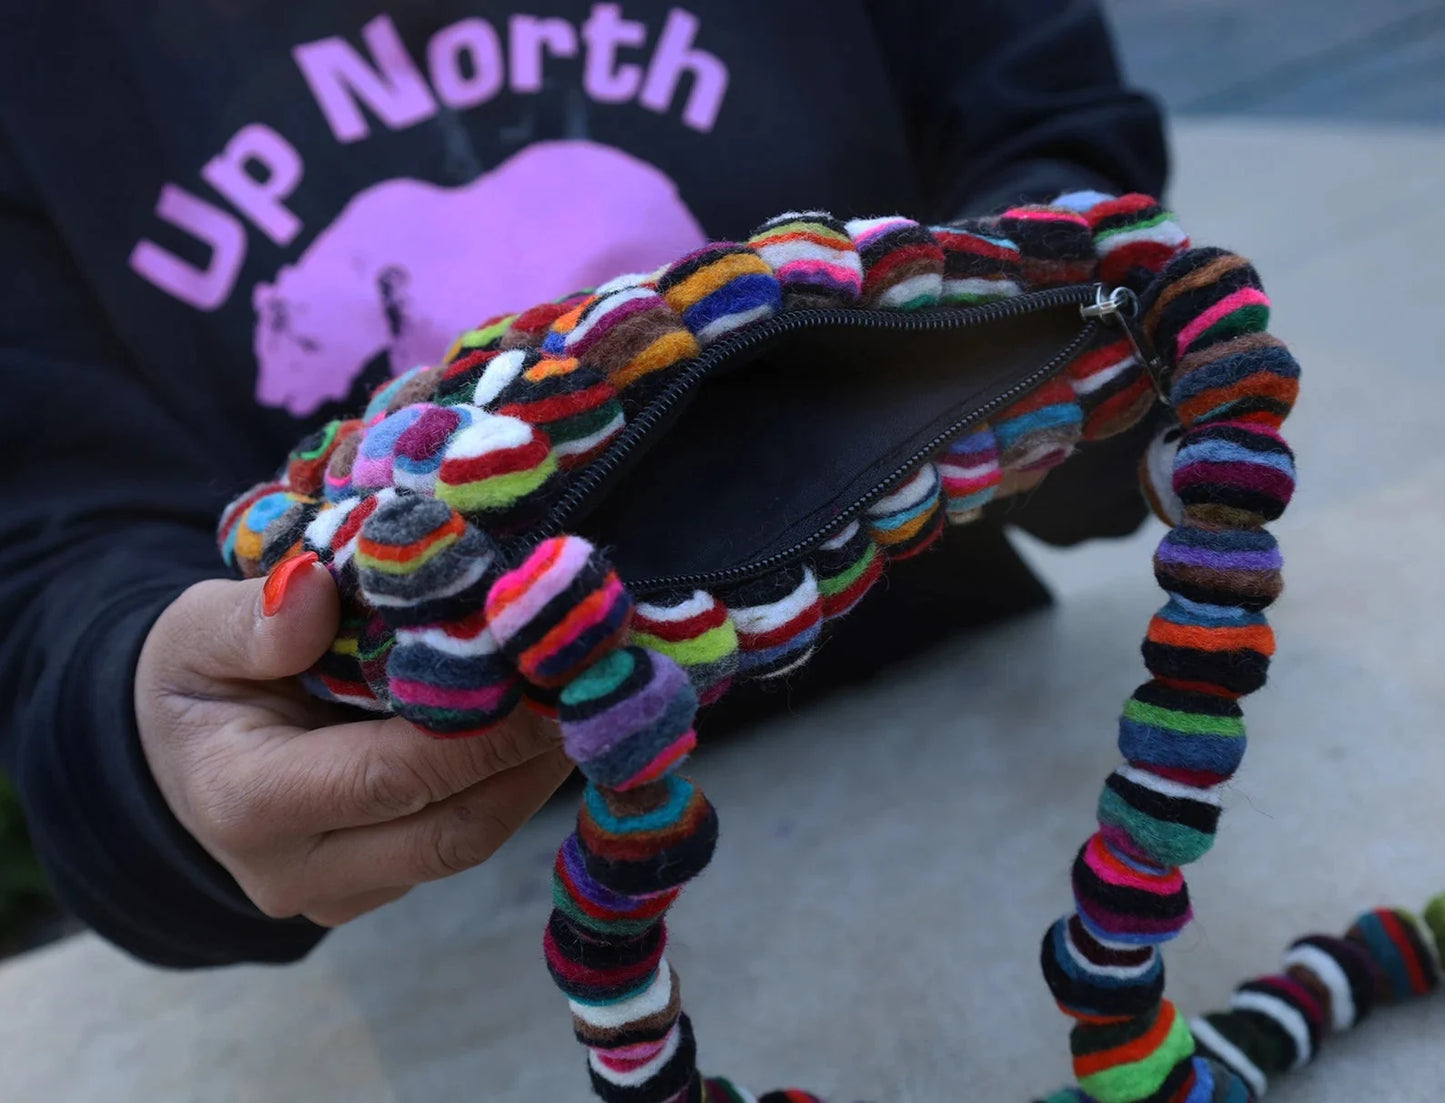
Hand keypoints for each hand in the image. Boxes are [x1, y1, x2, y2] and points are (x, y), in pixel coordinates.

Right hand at [135, 554, 572, 927]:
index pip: (392, 776)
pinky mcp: (380, 888)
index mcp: (246, 802)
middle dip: (533, 757)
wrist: (179, 754)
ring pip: (467, 842)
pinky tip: (546, 724)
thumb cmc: (196, 680)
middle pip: (450, 829)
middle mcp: (297, 869)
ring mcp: (343, 892)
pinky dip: (510, 782)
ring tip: (590, 699)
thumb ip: (253, 618)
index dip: (484, 730)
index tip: (552, 674)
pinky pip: (460, 837)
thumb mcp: (196, 631)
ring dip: (536, 773)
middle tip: (598, 686)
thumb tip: (314, 589)